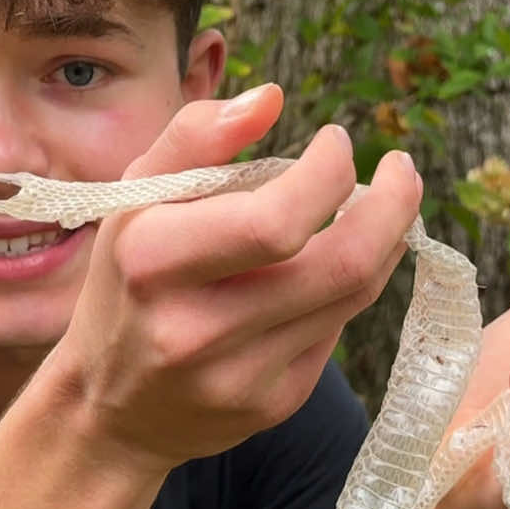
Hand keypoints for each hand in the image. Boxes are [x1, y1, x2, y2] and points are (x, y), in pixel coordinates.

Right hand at [47, 85, 422, 471]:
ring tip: (380, 207)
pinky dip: (346, 288)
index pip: (277, 220)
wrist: (108, 410)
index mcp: (154, 262)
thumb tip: (271, 98)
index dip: (329, 173)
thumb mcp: (134, 199)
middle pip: (340, 264)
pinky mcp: (271, 403)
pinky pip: (336, 331)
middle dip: (392, 206)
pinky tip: (332, 267)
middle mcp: (196, 327)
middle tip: (401, 170)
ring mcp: (239, 376)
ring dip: (383, 241)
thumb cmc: (126, 284)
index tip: (335, 142)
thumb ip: (195, 137)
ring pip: (352, 296)